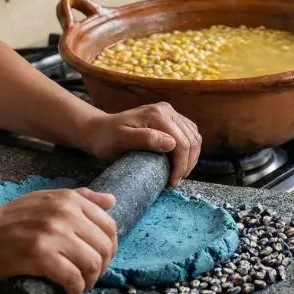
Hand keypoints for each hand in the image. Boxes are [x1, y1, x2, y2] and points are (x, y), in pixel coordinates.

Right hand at [0, 188, 116, 293]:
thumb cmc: (12, 219)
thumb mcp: (47, 198)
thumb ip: (81, 198)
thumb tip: (112, 201)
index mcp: (69, 199)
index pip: (109, 226)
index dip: (110, 247)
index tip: (101, 259)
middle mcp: (65, 213)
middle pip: (104, 247)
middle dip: (102, 267)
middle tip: (90, 276)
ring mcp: (53, 234)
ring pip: (92, 263)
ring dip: (90, 280)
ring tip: (80, 285)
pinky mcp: (40, 255)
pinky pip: (72, 277)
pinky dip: (75, 289)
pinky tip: (68, 292)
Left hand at [81, 102, 201, 185]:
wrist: (99, 130)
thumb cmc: (106, 138)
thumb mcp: (121, 140)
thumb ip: (145, 139)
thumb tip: (171, 144)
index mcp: (158, 114)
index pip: (182, 142)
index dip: (181, 165)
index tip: (172, 182)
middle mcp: (167, 110)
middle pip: (191, 140)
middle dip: (188, 164)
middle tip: (176, 181)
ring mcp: (170, 113)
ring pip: (194, 137)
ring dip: (191, 157)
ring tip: (179, 173)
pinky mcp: (171, 118)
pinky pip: (190, 134)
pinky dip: (190, 149)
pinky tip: (181, 161)